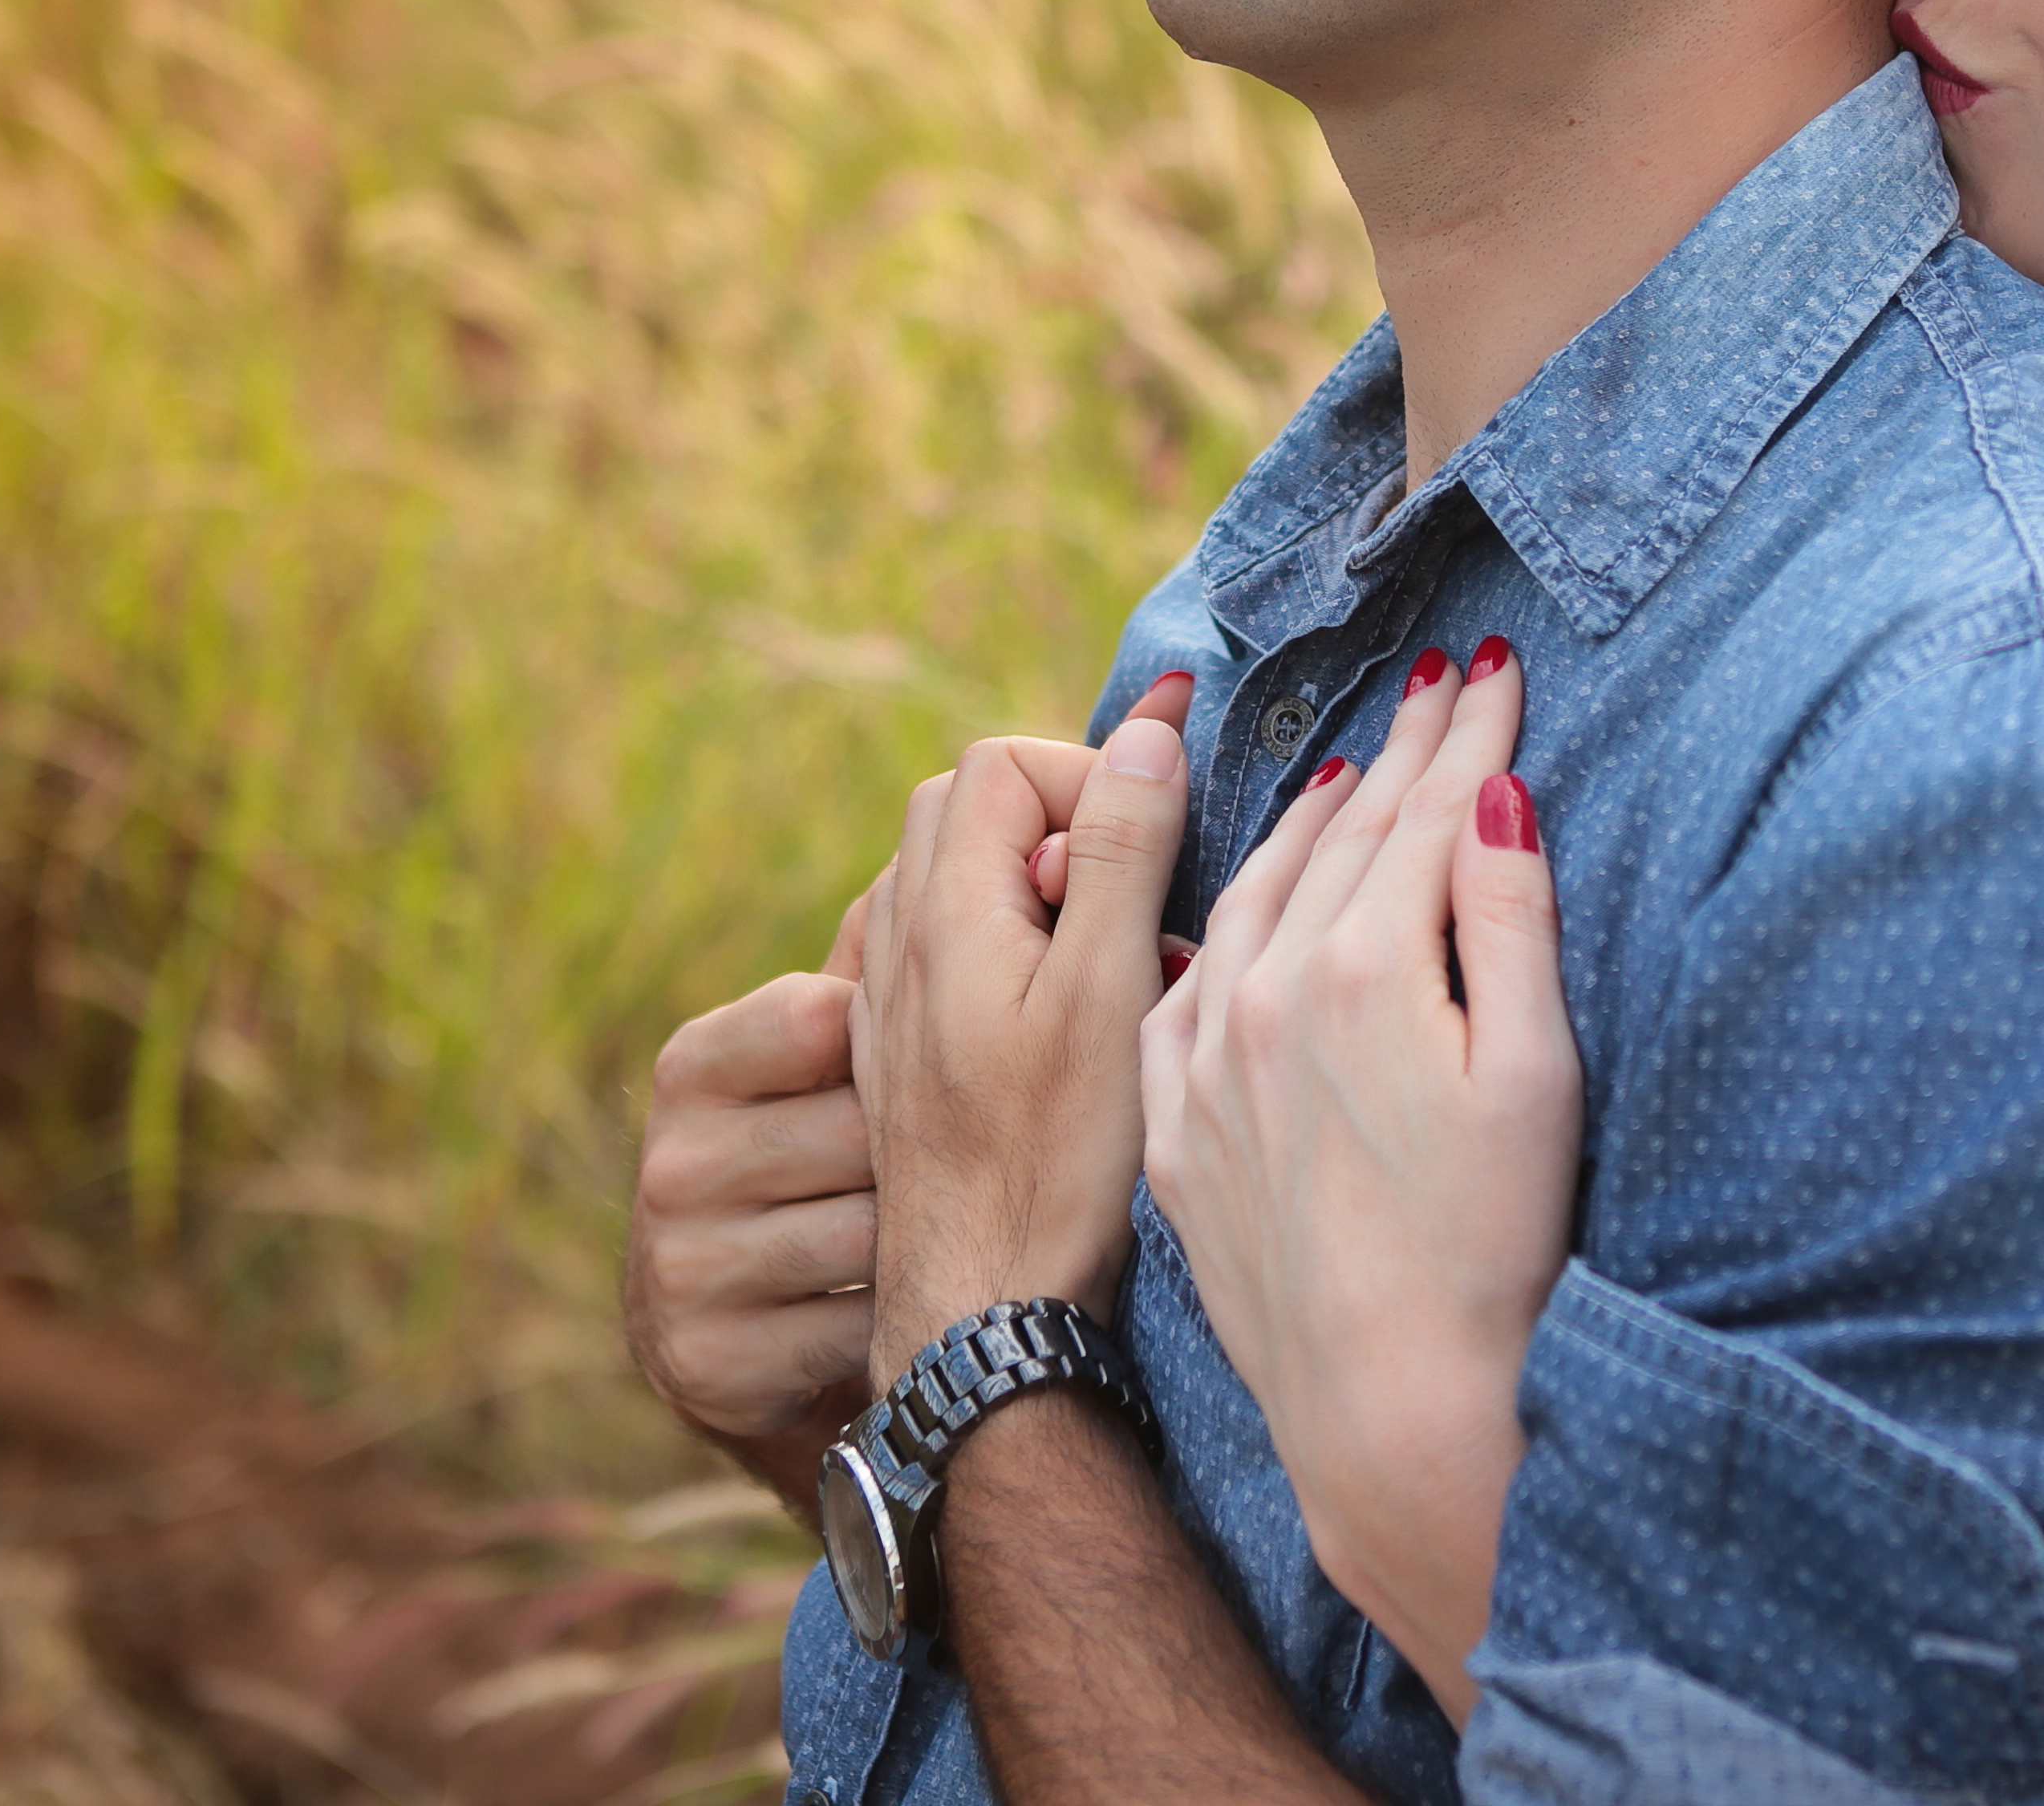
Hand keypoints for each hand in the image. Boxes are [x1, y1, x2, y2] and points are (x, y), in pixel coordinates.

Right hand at [623, 884, 886, 1525]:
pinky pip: (858, 1325)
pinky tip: (894, 1309)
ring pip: (869, 1234)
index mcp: (695, 1063)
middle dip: (923, 1155)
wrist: (741, 1331)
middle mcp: (668, 1162)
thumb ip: (871, 969)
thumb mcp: (826, 1064)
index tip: (938, 1068)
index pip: (825, 1019)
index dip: (903, 1048)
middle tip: (945, 1172)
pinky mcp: (707, 1363)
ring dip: (920, 1239)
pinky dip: (897, 1319)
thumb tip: (943, 849)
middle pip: (863, 1134)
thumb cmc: (820, 1157)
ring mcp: (678, 1267)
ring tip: (923, 1234)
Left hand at [857, 672, 1199, 1371]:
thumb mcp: (1114, 992)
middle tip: (1133, 905)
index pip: (1000, 763)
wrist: (985, 1310)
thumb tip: (1148, 733)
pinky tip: (1065, 1021)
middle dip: (1060, 824)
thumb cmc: (1058, 1163)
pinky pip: (948, 951)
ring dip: (1038, 889)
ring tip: (1108, 965)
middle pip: (966, 809)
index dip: (1087, 778)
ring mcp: (890, 1003)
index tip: (1153, 850)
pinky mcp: (903, 1057)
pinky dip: (1012, 948)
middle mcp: (896, 944)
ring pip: (956, 880)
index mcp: (943, 912)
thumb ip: (1125, 851)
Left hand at [1141, 641, 1579, 1722]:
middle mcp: (1267, 992)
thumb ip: (1511, 925)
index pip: (1425, 812)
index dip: (1468, 736)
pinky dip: (1224, 921)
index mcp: (1367, 967)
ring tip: (1349, 773)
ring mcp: (1208, 1057)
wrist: (1388, 1410)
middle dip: (1400, 756)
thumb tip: (1492, 799)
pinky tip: (1247, 905)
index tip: (1495, 669)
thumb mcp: (1535, 1078)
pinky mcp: (1178, 1123)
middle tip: (1439, 689)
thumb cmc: (1491, 1253)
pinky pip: (1187, 983)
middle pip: (1342, 837)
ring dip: (1305, 825)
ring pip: (1250, 895)